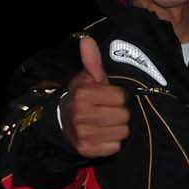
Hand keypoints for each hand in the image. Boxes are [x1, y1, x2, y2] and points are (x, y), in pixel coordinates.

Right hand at [62, 35, 130, 157]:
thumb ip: (92, 61)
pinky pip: (115, 147)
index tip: (108, 98)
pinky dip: (112, 143)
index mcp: (84, 94)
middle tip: (108, 112)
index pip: (121, 98)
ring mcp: (83, 133)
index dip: (117, 97)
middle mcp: (82, 114)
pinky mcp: (87, 149)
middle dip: (119, 114)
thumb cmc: (83, 98)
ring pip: (122, 132)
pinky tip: (103, 136)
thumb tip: (87, 39)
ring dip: (117, 128)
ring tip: (107, 124)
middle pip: (124, 116)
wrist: (64, 123)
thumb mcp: (87, 78)